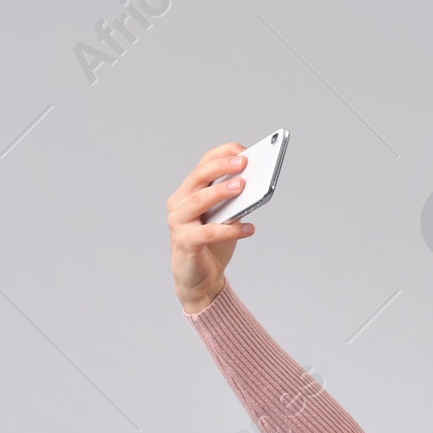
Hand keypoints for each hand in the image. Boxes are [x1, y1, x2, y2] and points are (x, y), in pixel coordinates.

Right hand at [167, 144, 254, 314]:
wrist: (200, 281)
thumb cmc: (213, 246)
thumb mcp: (225, 219)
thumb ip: (234, 203)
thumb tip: (254, 186)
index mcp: (187, 192)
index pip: (203, 165)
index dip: (222, 155)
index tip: (243, 150)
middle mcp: (178, 202)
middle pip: (198, 177)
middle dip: (221, 167)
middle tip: (243, 162)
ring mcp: (178, 222)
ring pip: (198, 200)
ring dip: (221, 191)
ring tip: (243, 186)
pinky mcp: (184, 242)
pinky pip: (208, 232)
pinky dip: (231, 230)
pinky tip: (250, 229)